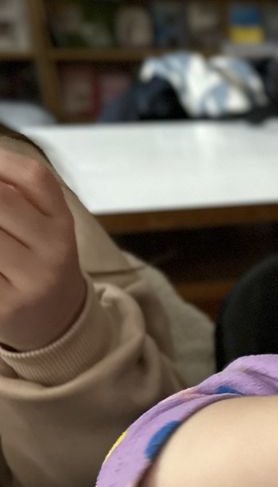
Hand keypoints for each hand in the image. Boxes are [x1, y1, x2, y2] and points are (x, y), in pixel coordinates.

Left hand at [0, 148, 86, 350]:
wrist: (56, 323)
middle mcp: (54, 251)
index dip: (0, 163)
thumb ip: (18, 196)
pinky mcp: (5, 308)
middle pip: (2, 201)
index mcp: (62, 224)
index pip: (34, 177)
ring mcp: (32, 282)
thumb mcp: (43, 227)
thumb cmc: (37, 263)